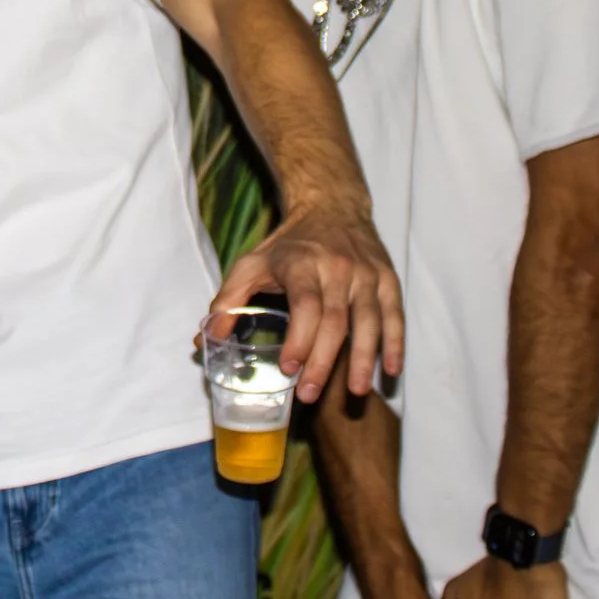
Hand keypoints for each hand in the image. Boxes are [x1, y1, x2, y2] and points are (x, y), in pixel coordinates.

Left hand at [213, 203, 403, 401]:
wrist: (332, 205)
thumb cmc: (288, 245)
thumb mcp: (251, 263)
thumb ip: (227, 301)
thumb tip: (203, 341)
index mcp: (302, 263)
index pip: (304, 305)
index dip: (299, 338)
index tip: (288, 368)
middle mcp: (338, 267)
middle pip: (335, 320)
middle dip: (324, 361)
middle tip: (309, 393)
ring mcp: (367, 274)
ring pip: (369, 321)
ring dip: (363, 359)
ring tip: (356, 392)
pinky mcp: (388, 279)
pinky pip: (394, 315)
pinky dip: (395, 344)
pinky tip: (390, 371)